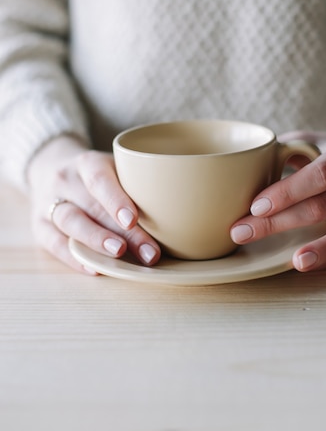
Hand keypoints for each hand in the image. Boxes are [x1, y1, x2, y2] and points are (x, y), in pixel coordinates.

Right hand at [27, 135, 160, 273]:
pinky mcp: (39, 225)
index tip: (133, 219)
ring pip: (71, 223)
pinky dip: (74, 258)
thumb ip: (138, 185)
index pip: (99, 178)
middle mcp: (64, 180)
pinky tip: (96, 268)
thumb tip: (180, 216)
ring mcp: (48, 203)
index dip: (116, 199)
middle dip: (122, 232)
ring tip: (119, 256)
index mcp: (87, 162)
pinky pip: (54, 243)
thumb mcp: (115, 167)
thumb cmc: (98, 174)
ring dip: (97, 242)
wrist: (50, 166)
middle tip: (148, 252)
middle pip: (93, 207)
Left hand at [230, 132, 325, 271]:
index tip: (255, 206)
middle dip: (279, 222)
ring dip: (320, 249)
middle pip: (323, 206)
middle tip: (242, 232)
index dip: (287, 191)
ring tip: (296, 261)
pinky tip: (308, 264)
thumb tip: (245, 165)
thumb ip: (286, 150)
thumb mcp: (318, 143)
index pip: (319, 175)